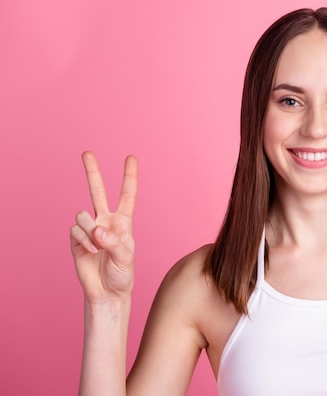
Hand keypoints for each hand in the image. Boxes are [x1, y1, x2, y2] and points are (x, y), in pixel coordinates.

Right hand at [70, 152, 137, 302]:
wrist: (107, 292)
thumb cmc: (122, 274)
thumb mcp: (125, 258)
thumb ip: (113, 242)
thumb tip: (97, 230)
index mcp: (123, 222)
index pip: (127, 195)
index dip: (129, 177)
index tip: (131, 158)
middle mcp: (106, 221)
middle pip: (97, 192)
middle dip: (92, 172)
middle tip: (87, 153)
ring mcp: (89, 229)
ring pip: (83, 215)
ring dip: (90, 230)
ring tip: (98, 247)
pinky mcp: (76, 239)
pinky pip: (75, 231)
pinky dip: (83, 241)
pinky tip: (90, 252)